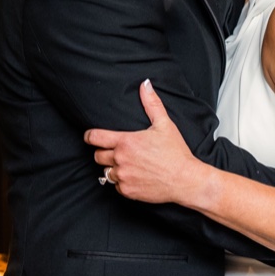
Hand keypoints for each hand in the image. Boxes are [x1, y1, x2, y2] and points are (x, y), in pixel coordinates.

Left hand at [86, 80, 206, 203]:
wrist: (185, 180)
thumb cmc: (176, 152)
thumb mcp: (164, 124)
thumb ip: (151, 103)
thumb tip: (145, 85)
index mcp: (126, 141)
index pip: (95, 138)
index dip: (89, 136)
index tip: (89, 137)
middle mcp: (121, 159)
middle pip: (97, 156)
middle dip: (104, 152)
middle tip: (117, 152)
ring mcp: (123, 176)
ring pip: (106, 172)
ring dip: (113, 168)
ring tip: (128, 164)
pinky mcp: (127, 191)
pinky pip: (116, 186)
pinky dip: (122, 182)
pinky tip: (135, 176)